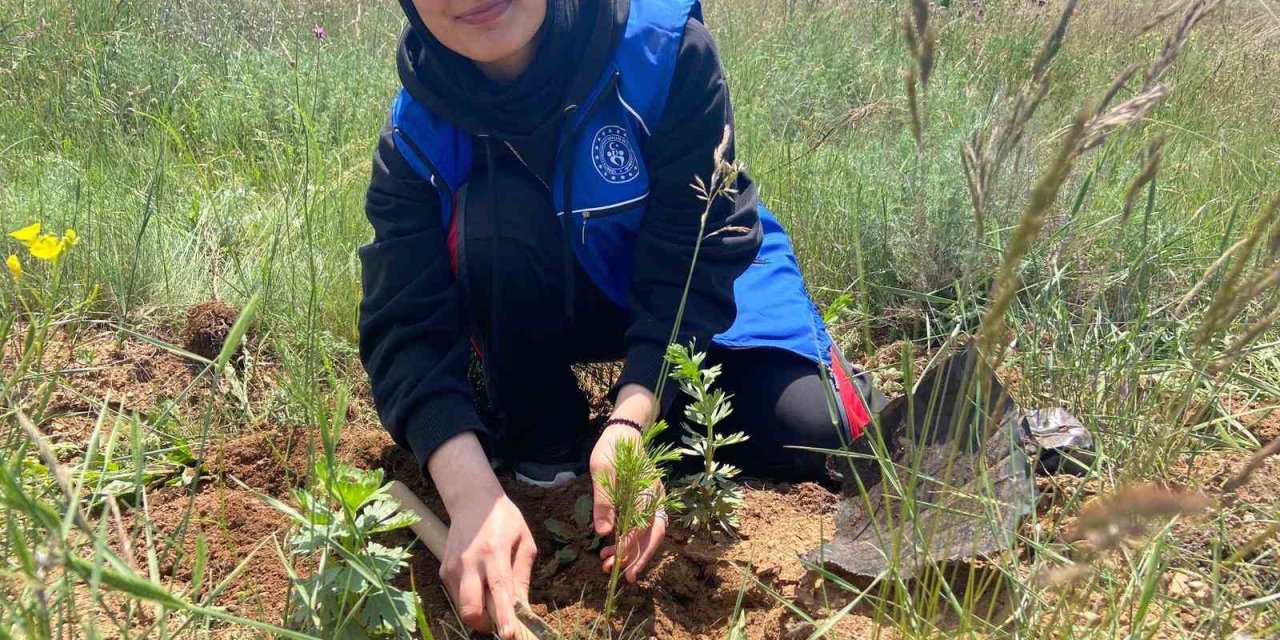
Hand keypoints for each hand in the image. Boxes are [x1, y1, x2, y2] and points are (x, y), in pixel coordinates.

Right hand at [428, 433, 536, 638]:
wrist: (472, 500)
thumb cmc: (504, 520)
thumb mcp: (524, 541)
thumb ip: (522, 575)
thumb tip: (522, 607)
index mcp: (494, 553)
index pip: (499, 591)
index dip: (504, 616)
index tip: (509, 635)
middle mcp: (470, 562)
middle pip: (470, 608)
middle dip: (484, 624)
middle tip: (499, 623)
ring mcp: (453, 567)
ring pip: (462, 607)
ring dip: (478, 613)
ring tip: (491, 600)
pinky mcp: (444, 571)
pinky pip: (456, 597)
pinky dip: (469, 600)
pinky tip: (479, 584)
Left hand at [589, 385, 666, 582]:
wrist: (625, 430)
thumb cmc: (612, 447)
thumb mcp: (602, 470)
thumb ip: (604, 501)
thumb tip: (603, 532)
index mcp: (648, 489)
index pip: (641, 526)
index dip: (629, 546)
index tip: (614, 561)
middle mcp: (657, 497)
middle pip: (653, 535)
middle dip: (638, 557)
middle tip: (623, 577)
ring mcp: (655, 500)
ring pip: (650, 533)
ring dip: (633, 552)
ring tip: (610, 564)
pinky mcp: (648, 502)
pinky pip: (645, 526)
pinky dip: (631, 540)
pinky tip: (611, 547)